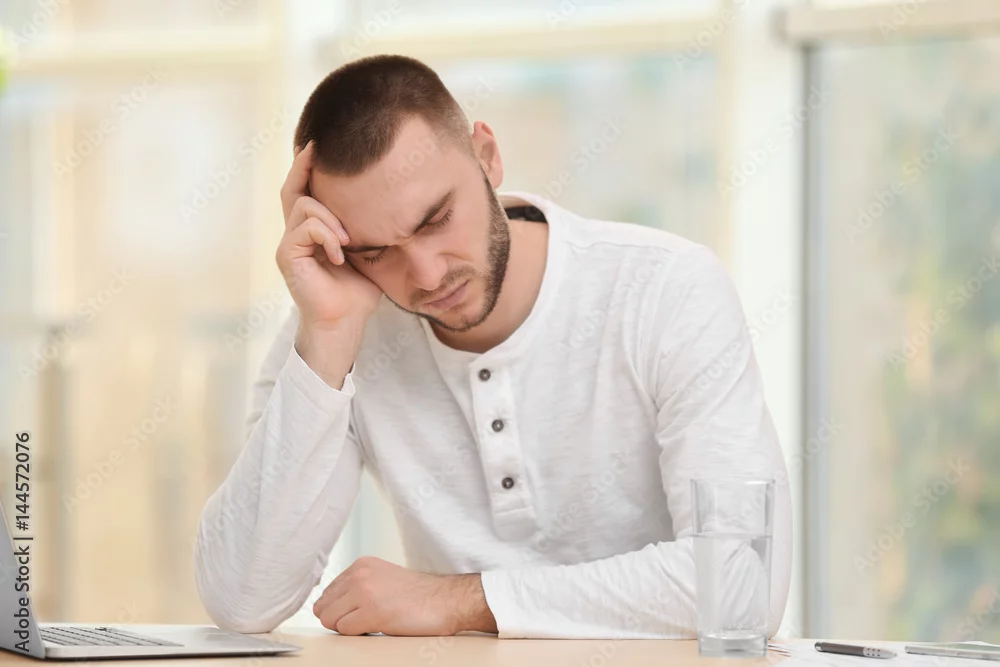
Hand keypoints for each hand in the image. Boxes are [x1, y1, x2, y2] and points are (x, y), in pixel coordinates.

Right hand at [276, 141, 382, 328]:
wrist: (346, 321)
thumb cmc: (359, 290)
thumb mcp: (367, 249)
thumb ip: (366, 226)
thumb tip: (390, 198)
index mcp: (313, 230)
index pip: (306, 190)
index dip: (310, 166)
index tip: (323, 144)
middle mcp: (296, 233)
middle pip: (292, 188)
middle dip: (304, 165)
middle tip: (318, 147)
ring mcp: (289, 243)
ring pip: (304, 205)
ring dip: (331, 216)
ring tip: (348, 239)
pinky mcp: (287, 255)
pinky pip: (305, 227)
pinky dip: (326, 235)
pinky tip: (340, 253)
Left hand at [312, 556, 497, 635]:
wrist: (446, 600)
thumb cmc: (418, 595)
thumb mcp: (382, 578)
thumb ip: (357, 586)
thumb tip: (330, 607)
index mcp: (361, 564)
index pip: (326, 593)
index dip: (339, 609)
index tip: (357, 612)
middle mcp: (359, 574)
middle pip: (323, 607)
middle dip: (339, 619)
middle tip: (363, 620)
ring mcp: (364, 591)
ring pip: (329, 619)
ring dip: (348, 627)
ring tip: (372, 622)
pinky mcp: (371, 611)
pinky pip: (344, 630)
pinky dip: (359, 634)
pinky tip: (378, 626)